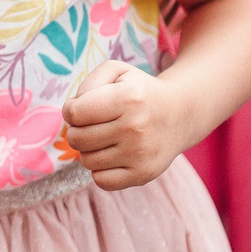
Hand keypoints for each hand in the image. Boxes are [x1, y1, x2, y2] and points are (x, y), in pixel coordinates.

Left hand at [61, 60, 194, 189]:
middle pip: (77, 139)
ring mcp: (140, 154)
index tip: (81, 108)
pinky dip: (101, 169)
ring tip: (106, 138)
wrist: (179, 115)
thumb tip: (72, 113)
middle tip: (93, 124)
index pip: (75, 113)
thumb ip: (88, 83)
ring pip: (86, 161)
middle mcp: (135, 128)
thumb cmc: (138, 91)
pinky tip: (113, 155)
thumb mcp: (116, 72)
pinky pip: (101, 180)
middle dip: (78, 130)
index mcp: (128, 98)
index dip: (71, 110)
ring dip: (89, 150)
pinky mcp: (143, 174)